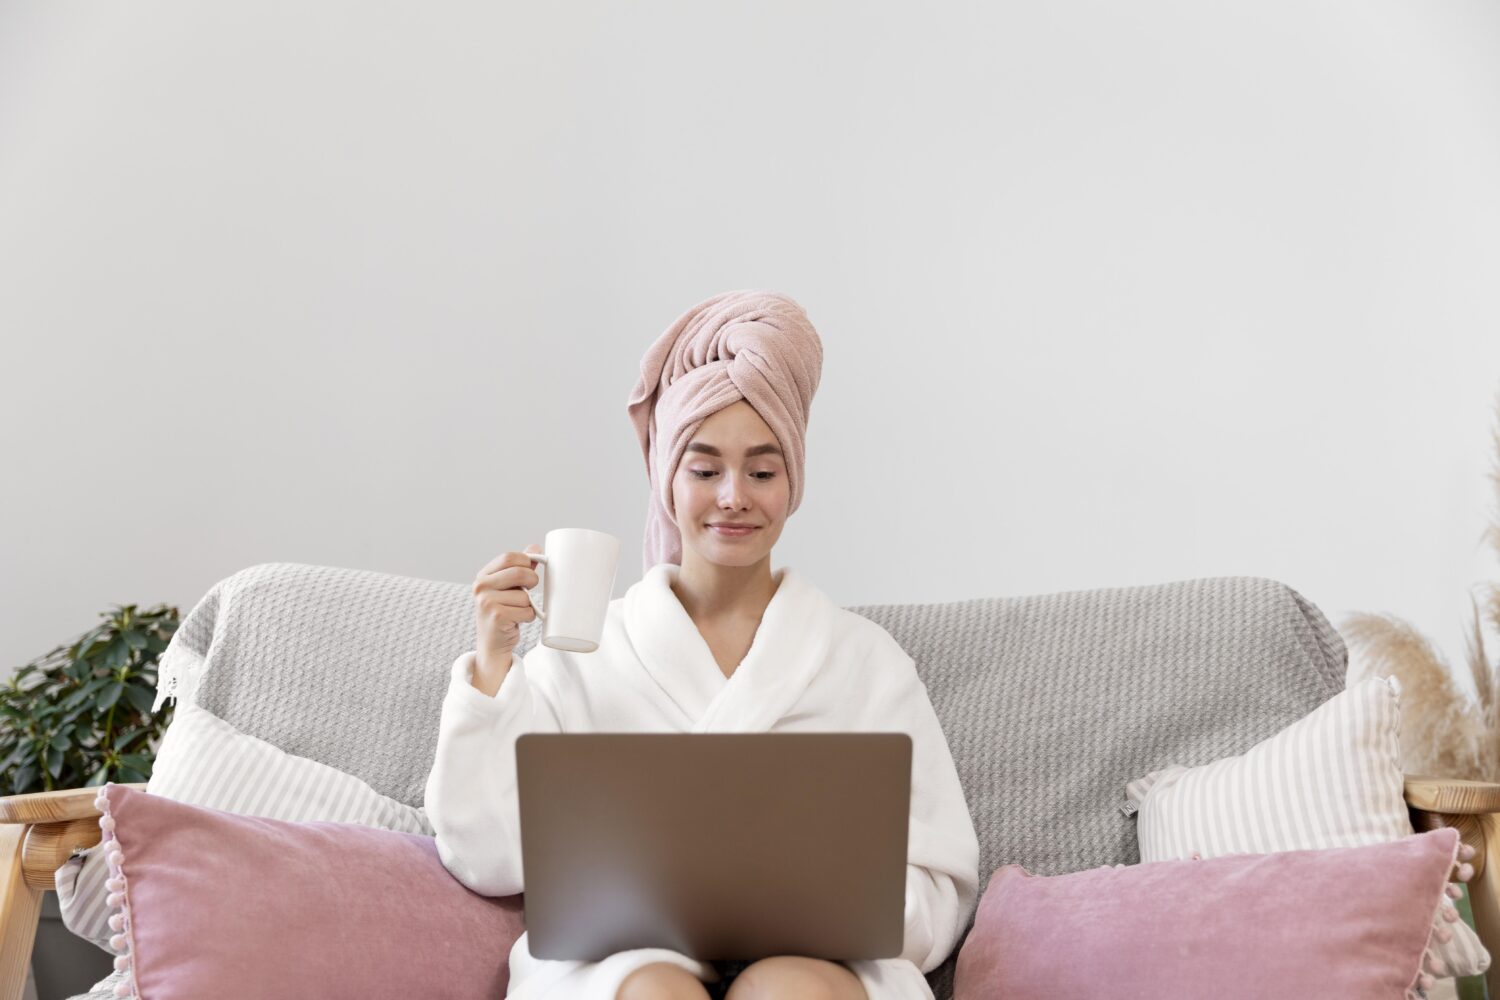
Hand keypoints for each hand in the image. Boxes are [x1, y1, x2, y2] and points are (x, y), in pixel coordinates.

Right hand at [472, 544, 542, 675]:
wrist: (492, 643)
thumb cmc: (503, 612)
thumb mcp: (508, 588)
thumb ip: (520, 568)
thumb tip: (535, 548)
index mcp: (483, 576)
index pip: (509, 557)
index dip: (526, 562)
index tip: (530, 570)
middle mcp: (480, 587)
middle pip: (519, 573)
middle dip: (532, 581)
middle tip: (531, 590)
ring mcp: (486, 602)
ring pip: (524, 596)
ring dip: (528, 605)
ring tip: (518, 611)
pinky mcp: (496, 617)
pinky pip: (526, 611)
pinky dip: (528, 617)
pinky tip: (517, 621)